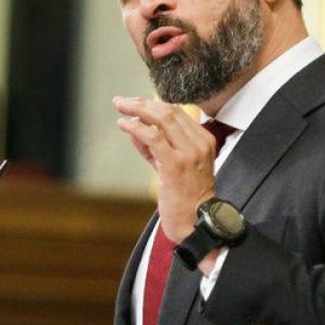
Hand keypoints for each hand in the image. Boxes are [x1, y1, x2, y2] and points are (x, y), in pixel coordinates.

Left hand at [114, 96, 217, 242]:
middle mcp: (199, 143)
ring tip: (120, 106)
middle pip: (169, 110)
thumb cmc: (186, 198)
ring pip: (162, 118)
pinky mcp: (175, 164)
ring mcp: (189, 153)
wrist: (197, 223)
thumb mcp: (173, 167)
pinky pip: (153, 137)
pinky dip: (135, 127)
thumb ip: (155, 148)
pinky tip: (123, 124)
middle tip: (122, 101)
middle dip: (142, 102)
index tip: (135, 102)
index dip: (153, 104)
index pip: (178, 112)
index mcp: (204, 140)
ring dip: (136, 109)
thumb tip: (135, 129)